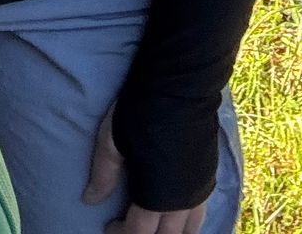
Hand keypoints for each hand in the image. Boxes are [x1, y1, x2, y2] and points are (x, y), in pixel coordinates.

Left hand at [83, 106, 208, 233]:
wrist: (183, 83)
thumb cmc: (142, 109)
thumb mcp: (112, 140)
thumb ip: (103, 174)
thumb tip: (90, 200)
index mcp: (156, 195)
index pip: (139, 233)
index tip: (109, 225)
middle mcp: (182, 200)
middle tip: (131, 227)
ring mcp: (200, 188)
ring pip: (190, 229)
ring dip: (172, 233)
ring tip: (156, 226)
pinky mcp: (210, 174)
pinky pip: (201, 211)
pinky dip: (188, 221)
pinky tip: (177, 212)